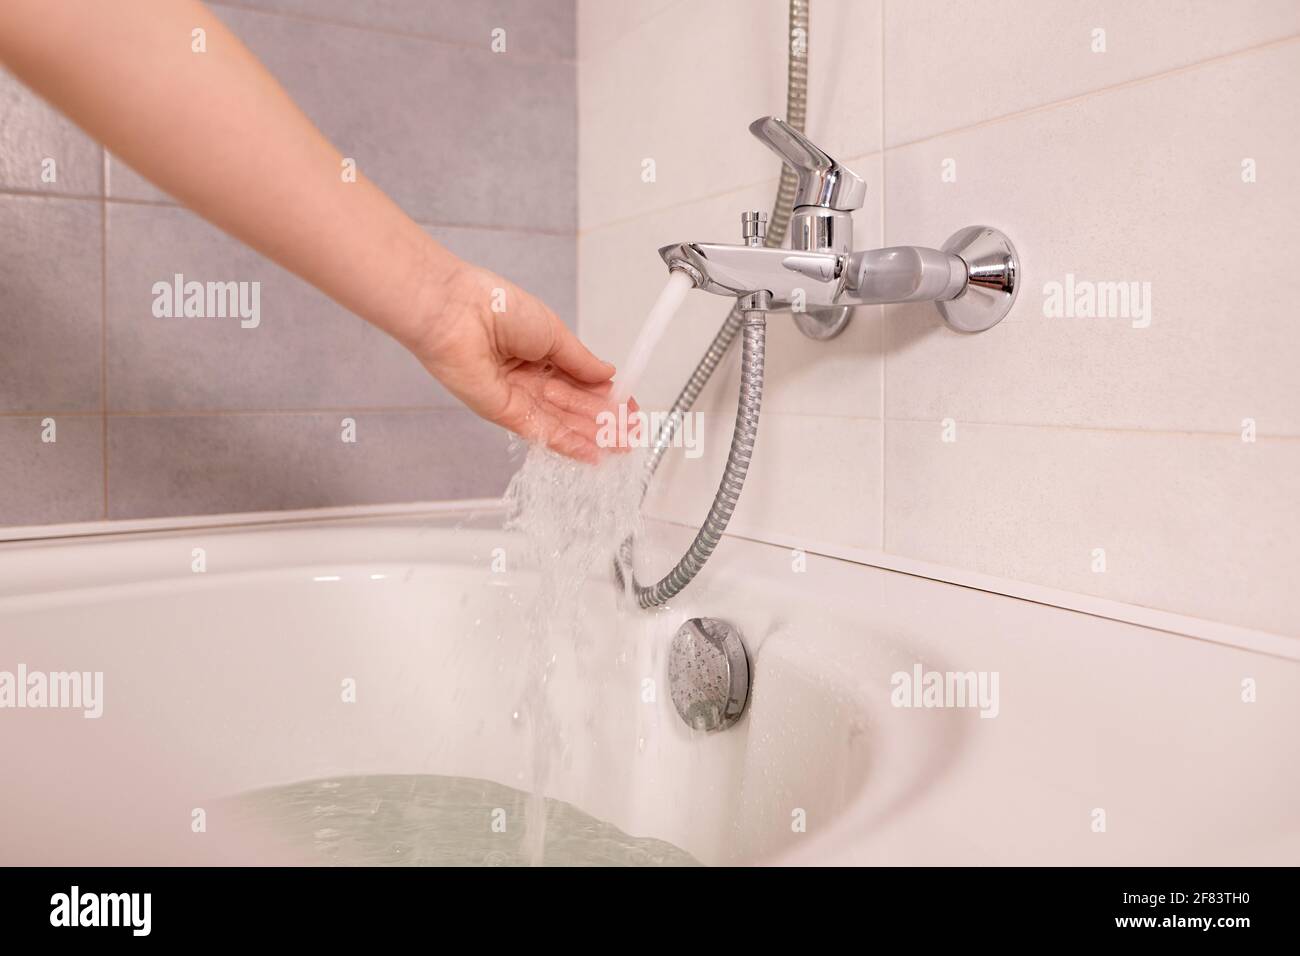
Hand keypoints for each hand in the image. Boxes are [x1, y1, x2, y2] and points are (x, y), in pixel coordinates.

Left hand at [410, 261, 626, 462]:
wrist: (457, 312)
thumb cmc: (497, 307)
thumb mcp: (554, 332)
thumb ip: (580, 360)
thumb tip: (608, 374)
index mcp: (539, 351)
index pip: (578, 380)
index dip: (605, 395)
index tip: (628, 406)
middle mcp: (528, 376)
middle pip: (572, 405)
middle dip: (603, 419)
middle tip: (630, 433)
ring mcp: (516, 397)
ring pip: (561, 421)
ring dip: (591, 434)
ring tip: (621, 445)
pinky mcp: (503, 413)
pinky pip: (541, 431)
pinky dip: (567, 443)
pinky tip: (592, 453)